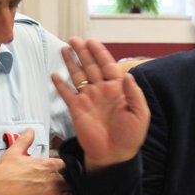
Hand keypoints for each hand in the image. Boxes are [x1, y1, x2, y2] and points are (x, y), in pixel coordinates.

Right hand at [0, 128, 75, 194]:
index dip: (67, 171)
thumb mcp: (14, 152)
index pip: (66, 166)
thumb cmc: (2, 174)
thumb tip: (29, 131)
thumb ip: (25, 140)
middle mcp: (53, 181)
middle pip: (71, 184)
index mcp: (47, 166)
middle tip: (68, 190)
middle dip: (70, 187)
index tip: (66, 174)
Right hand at [51, 37, 149, 170]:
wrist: (114, 155)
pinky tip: (55, 74)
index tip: (92, 41)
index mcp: (117, 89)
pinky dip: (60, 84)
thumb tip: (127, 75)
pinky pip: (67, 94)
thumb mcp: (140, 113)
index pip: (107, 65)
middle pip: (90, 66)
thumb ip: (134, 93)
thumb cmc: (130, 136)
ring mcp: (88, 99)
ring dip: (71, 62)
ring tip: (64, 49)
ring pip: (78, 75)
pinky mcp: (77, 109)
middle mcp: (101, 90)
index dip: (99, 52)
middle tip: (74, 39)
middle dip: (82, 52)